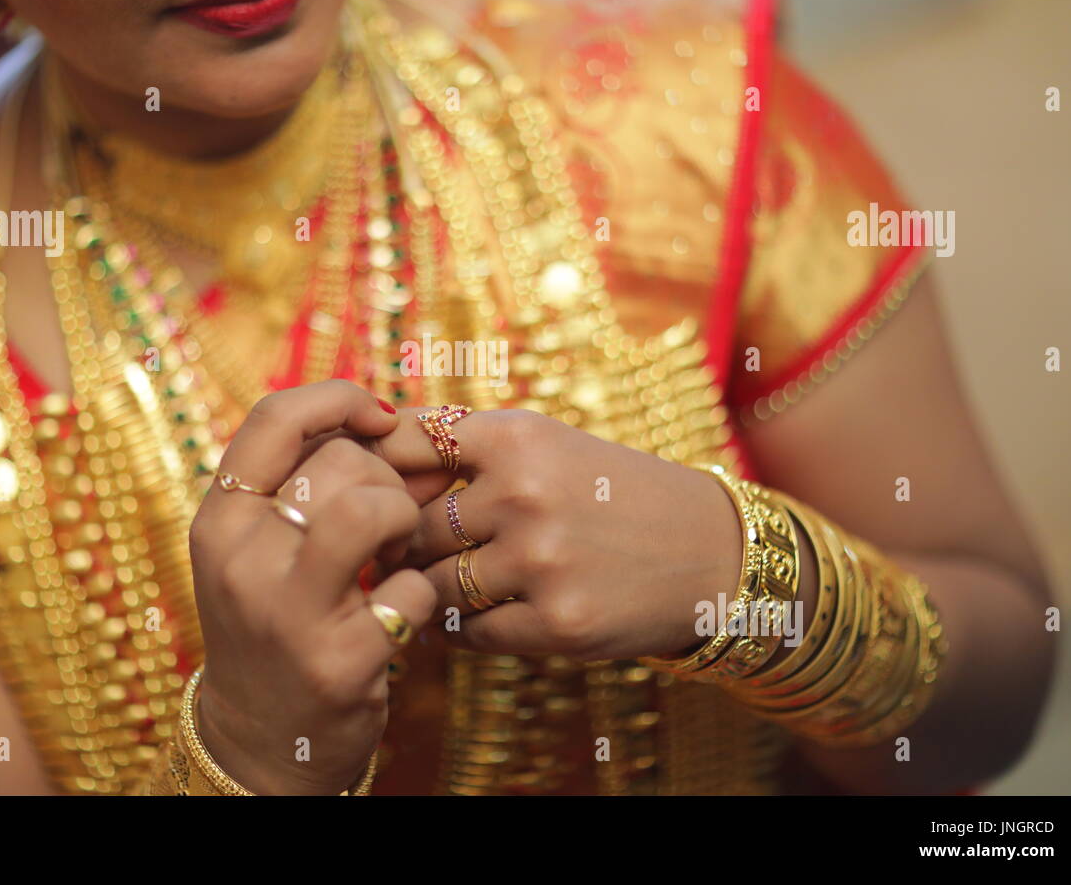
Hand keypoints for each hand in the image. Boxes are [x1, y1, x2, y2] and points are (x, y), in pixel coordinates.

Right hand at [187, 380, 436, 794]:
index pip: (275, 418)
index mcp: (219, 521)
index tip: (380, 417)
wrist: (262, 739)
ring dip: (406, 525)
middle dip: (387, 481)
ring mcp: (288, 613)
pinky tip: (396, 615)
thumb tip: (395, 423)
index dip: (340, 399)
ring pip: (374, 509)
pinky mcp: (339, 661)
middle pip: (342, 461)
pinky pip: (412, 588)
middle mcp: (241, 561)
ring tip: (394, 555)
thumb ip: (305, 482)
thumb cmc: (275, 620)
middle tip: (386, 525)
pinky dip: (421, 596)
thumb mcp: (258, 548)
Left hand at [371, 408, 742, 661]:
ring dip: (431, 589)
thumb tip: (364, 464)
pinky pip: (466, 633)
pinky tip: (481, 613)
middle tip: (411, 552)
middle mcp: (524, 493)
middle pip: (409, 525)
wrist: (706, 550)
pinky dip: (462, 628)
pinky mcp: (557, 623)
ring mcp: (540, 561)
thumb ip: (461, 449)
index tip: (384, 492)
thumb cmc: (608, 491)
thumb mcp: (544, 443)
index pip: (403, 444)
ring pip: (431, 585)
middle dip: (404, 543)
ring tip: (448, 583)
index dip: (381, 473)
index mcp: (516, 436)